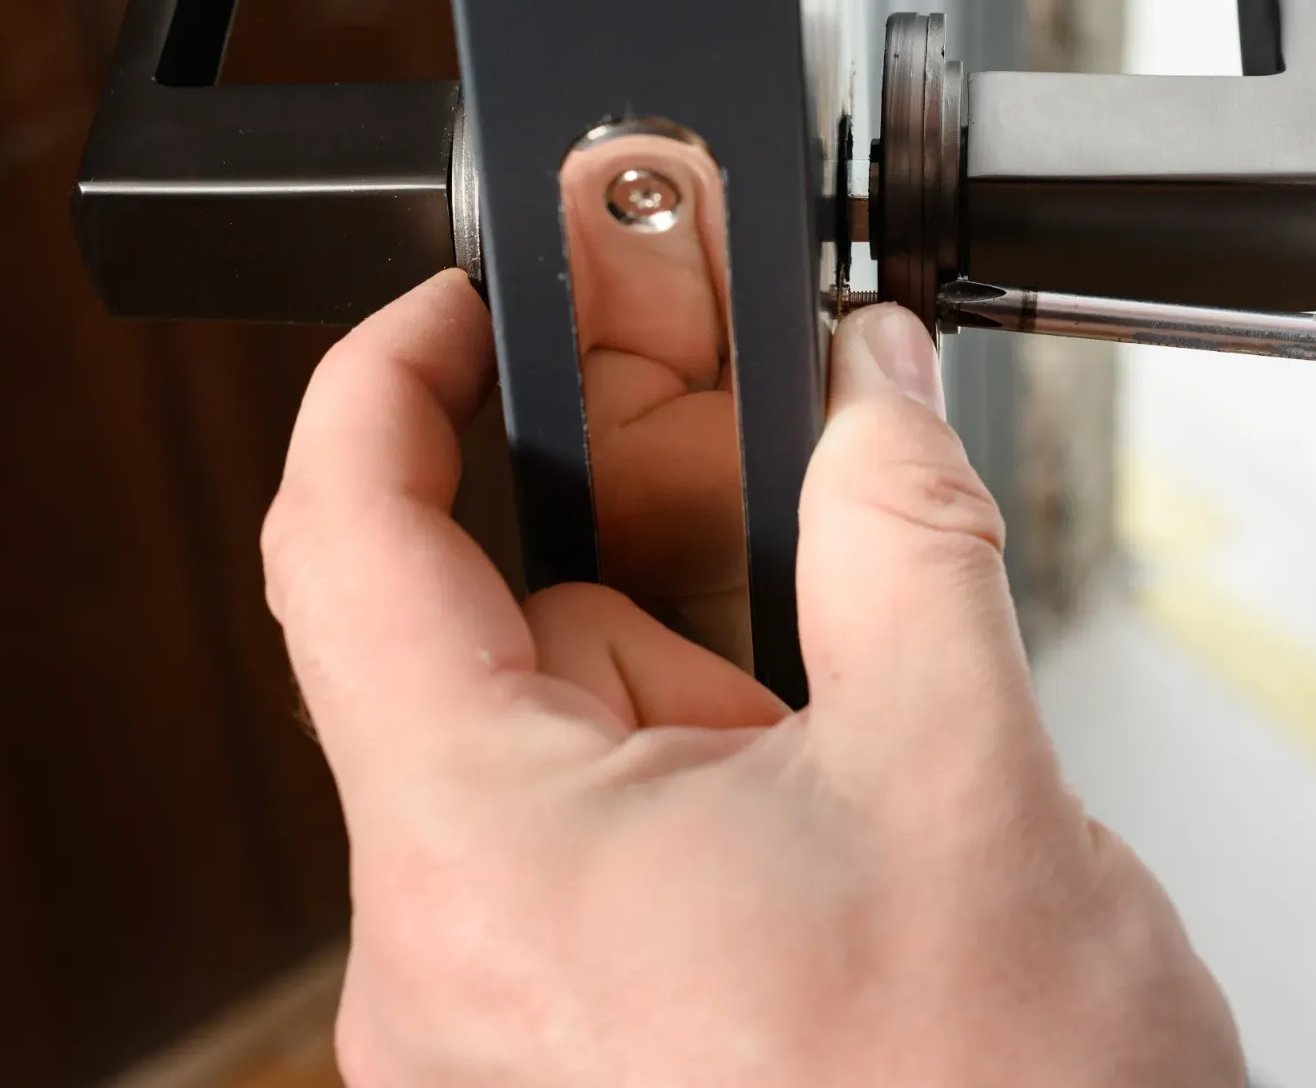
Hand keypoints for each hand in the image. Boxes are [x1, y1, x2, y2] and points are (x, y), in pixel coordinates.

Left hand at [262, 271, 1240, 1086]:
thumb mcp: (964, 770)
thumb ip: (901, 532)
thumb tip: (875, 384)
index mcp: (490, 862)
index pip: (351, 541)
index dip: (398, 376)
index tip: (473, 302)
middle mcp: (452, 955)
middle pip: (498, 640)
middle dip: (652, 551)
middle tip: (771, 466)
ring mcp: (504, 1013)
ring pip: (561, 741)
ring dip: (705, 679)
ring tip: (847, 720)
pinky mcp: (567, 1042)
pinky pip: (595, 836)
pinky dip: (705, 771)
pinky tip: (823, 795)